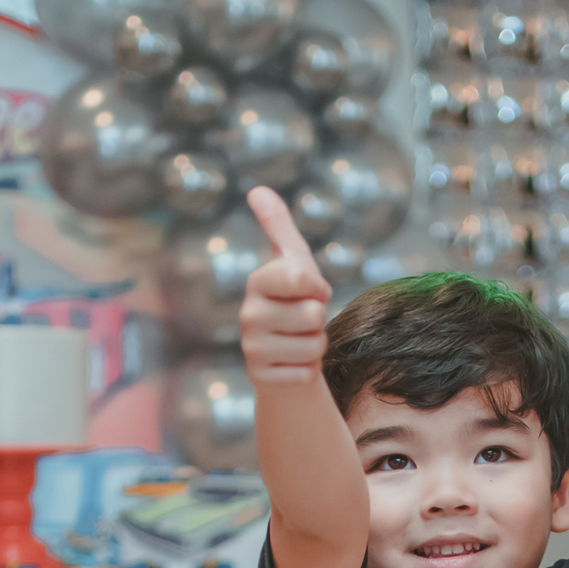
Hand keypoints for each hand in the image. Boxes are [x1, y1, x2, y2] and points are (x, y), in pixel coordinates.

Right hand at [240, 186, 331, 386]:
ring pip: (313, 347)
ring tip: (299, 341)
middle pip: (314, 315)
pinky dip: (307, 371)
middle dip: (320, 320)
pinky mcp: (259, 378)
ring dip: (316, 346)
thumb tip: (258, 190)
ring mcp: (251, 348)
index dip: (318, 287)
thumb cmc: (293, 300)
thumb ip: (278, 225)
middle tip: (304, 321)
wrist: (283, 354)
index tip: (311, 290)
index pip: (300, 277)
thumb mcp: (292, 261)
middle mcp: (248, 314)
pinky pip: (305, 374)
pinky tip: (292, 363)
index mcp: (258, 281)